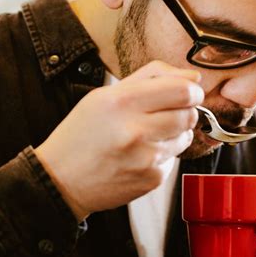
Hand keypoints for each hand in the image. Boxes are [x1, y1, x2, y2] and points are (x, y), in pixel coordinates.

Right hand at [34, 61, 202, 220]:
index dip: (192, 90)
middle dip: (185, 111)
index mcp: (122, 102)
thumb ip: (153, 77)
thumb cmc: (84, 134)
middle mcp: (135, 130)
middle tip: (166, 114)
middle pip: (189, 114)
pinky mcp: (151, 179)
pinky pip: (174, 160)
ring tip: (148, 136)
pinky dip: (163, 156)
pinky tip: (140, 156)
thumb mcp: (107, 95)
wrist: (61, 180)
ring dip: (175, 134)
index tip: (189, 93)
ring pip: (185, 137)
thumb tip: (194, 76)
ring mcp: (145, 158)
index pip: (182, 91)